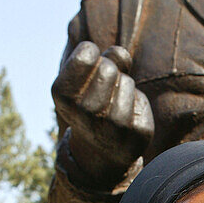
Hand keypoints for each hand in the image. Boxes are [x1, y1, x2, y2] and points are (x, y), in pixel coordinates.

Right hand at [52, 42, 153, 186]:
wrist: (102, 150)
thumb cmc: (93, 104)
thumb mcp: (87, 79)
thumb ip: (105, 58)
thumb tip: (123, 56)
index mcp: (63, 94)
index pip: (87, 52)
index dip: (93, 56)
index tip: (89, 72)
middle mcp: (84, 112)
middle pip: (108, 67)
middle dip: (110, 73)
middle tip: (103, 93)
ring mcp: (111, 126)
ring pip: (126, 81)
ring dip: (123, 88)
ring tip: (113, 106)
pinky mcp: (135, 133)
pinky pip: (140, 98)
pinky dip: (135, 102)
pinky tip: (126, 118)